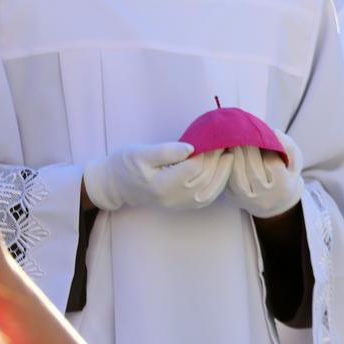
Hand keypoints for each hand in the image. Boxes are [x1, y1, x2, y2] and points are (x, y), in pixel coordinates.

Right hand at [83, 143, 233, 213]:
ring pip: (209, 192)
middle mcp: (172, 198)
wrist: (114, 185)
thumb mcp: (140, 153)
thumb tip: (192, 147)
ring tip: (229, 156)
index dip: (208, 153)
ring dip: (223, 174)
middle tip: (227, 144)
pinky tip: (223, 172)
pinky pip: (205, 199)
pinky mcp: (181, 205)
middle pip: (204, 179)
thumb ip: (166, 151)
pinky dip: (218, 185)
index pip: (193, 169)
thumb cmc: (125, 164)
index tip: (216, 139)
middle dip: (218, 161)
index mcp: (161, 185)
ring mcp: (178, 204)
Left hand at [223, 135, 303, 218]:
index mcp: (283, 187)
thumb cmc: (287, 177)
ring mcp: (249, 200)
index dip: (266, 148)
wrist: (277, 203)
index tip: (262, 136)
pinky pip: (228, 182)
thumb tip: (274, 132)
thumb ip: (289, 147)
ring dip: (234, 156)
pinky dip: (226, 166)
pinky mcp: (235, 200)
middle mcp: (265, 197)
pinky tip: (227, 153)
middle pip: (253, 169)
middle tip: (243, 133)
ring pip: (238, 177)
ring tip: (234, 141)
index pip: (272, 164)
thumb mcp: (295, 163)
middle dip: (248, 149)